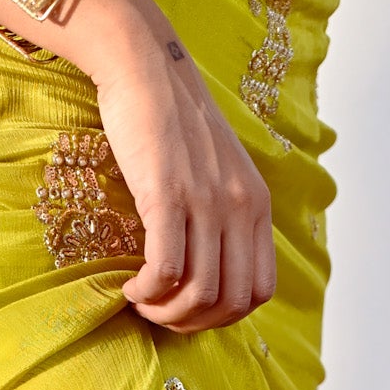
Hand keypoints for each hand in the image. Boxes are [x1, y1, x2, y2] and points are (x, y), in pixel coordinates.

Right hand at [65, 0, 276, 332]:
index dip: (224, 316)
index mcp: (255, 204)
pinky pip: (166, 268)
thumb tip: (208, 268)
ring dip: (166, 312)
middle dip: (193, 323)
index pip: (259, 291)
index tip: (189, 309)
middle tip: (160, 314)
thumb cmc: (172, 120)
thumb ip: (222, 213)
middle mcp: (238, 205)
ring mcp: (205, 200)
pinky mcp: (166, 193)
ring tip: (142, 301)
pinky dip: (147, 292)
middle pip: (230, 302)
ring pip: (199, 292)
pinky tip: (130, 287)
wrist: (145, 66)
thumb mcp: (216, 169)